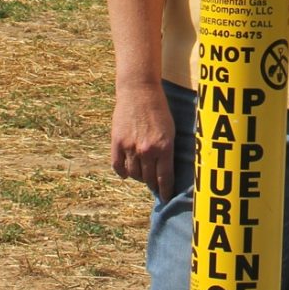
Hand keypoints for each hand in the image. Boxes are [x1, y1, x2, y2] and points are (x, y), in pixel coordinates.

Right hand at [111, 80, 176, 198]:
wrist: (139, 91)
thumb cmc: (159, 109)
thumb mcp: (171, 131)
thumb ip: (168, 151)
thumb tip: (165, 171)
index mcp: (164, 148)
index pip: (165, 178)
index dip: (166, 191)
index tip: (166, 198)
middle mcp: (147, 151)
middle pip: (149, 178)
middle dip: (153, 185)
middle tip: (155, 187)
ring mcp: (130, 148)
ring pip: (134, 174)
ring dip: (139, 177)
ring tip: (142, 175)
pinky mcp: (117, 143)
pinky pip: (118, 166)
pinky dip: (122, 172)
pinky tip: (127, 172)